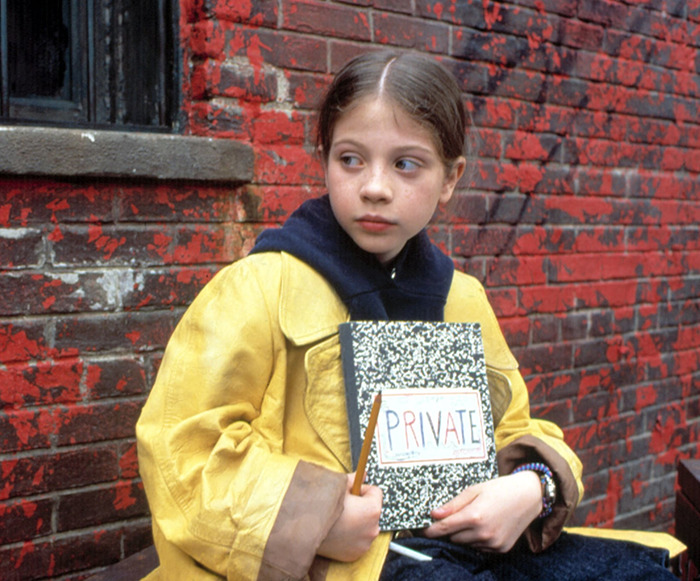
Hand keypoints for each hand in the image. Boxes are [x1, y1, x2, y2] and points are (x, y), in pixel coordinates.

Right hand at [317, 473, 382, 561]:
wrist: (305, 531)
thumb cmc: (323, 507)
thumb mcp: (338, 487)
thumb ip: (353, 479)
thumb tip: (362, 474)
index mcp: (372, 509)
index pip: (376, 492)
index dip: (361, 489)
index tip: (350, 493)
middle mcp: (373, 528)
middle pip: (372, 510)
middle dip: (361, 507)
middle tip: (344, 507)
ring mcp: (365, 543)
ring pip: (366, 526)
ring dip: (357, 522)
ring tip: (339, 520)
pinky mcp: (356, 554)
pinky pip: (359, 540)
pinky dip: (352, 536)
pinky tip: (338, 532)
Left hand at [423, 471, 541, 552]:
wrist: (529, 496)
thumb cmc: (499, 489)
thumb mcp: (474, 490)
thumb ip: (453, 504)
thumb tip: (434, 514)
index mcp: (474, 516)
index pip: (444, 529)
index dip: (430, 530)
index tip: (422, 530)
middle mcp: (484, 533)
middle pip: (453, 538)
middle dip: (450, 529)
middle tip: (457, 515)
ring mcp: (493, 543)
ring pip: (466, 544)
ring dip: (464, 535)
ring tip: (475, 518)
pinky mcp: (501, 549)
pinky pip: (480, 548)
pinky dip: (477, 540)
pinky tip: (486, 525)